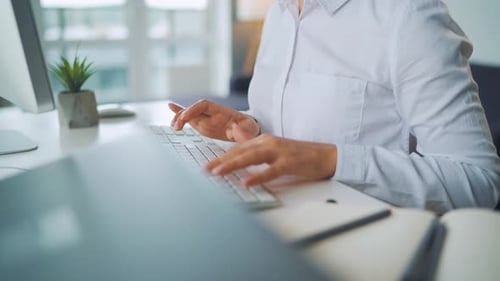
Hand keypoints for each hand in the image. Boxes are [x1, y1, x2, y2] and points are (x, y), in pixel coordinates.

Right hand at [168, 100, 259, 141]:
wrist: (247, 129)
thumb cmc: (248, 127)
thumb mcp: (249, 129)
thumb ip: (244, 130)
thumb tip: (238, 131)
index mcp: (220, 111)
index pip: (203, 105)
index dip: (193, 110)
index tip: (186, 117)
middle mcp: (210, 113)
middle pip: (193, 110)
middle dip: (183, 116)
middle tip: (177, 126)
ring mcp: (205, 118)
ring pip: (189, 115)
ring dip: (179, 118)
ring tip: (173, 126)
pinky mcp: (202, 124)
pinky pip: (189, 118)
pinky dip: (179, 113)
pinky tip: (169, 107)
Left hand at [206, 134, 337, 185]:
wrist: (326, 155)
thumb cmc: (301, 157)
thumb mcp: (276, 154)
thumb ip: (259, 159)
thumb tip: (241, 170)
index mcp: (264, 141)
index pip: (238, 149)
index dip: (221, 157)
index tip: (207, 165)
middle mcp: (269, 143)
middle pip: (240, 151)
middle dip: (220, 161)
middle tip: (205, 170)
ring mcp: (279, 152)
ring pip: (251, 157)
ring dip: (232, 165)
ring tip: (218, 172)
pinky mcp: (290, 163)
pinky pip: (271, 170)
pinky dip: (258, 176)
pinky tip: (247, 183)